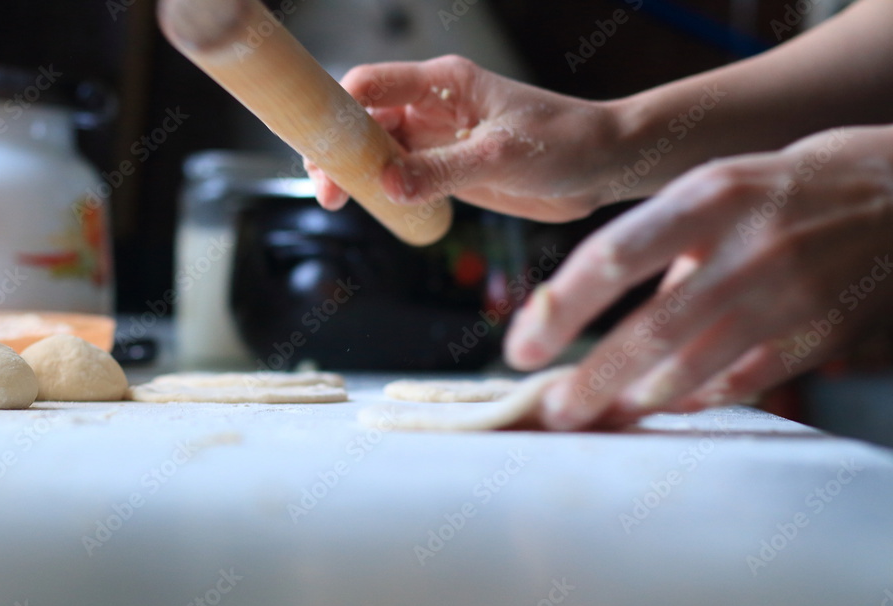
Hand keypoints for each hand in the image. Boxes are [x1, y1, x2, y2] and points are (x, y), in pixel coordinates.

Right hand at [306, 55, 621, 221]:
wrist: (602, 167)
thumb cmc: (564, 143)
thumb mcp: (501, 156)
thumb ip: (441, 170)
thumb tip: (387, 184)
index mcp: (444, 83)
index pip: (371, 84)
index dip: (337, 109)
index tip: (318, 144)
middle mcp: (434, 107)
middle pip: (365, 121)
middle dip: (339, 150)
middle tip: (326, 188)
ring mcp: (439, 140)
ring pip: (379, 152)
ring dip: (356, 173)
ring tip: (337, 200)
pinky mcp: (448, 170)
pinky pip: (402, 177)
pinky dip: (382, 190)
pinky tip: (370, 206)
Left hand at [503, 126, 892, 428]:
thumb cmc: (786, 189)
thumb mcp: (716, 190)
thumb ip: (661, 247)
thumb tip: (601, 314)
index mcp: (707, 198)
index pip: (612, 258)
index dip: (560, 310)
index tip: (522, 348)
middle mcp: (746, 248)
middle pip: (649, 330)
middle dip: (592, 380)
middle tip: (553, 411)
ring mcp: (788, 295)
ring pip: (693, 367)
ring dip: (636, 399)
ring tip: (598, 414)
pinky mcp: (820, 333)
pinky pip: (744, 381)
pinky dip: (698, 397)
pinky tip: (664, 405)